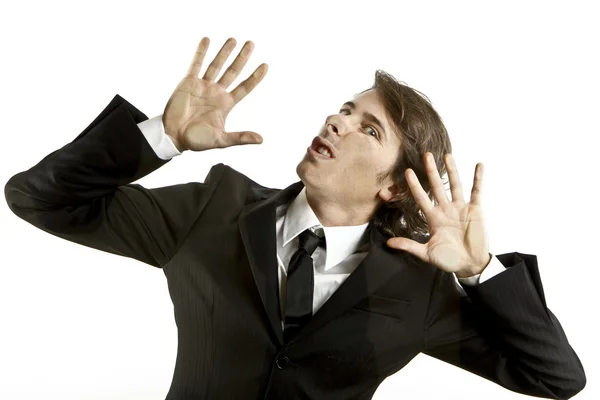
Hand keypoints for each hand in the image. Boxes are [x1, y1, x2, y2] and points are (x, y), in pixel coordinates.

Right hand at [162, 37, 268, 151]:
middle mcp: (216, 92)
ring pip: (216, 65)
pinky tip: (207, 40)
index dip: (255, 78)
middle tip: (251, 44)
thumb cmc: (197, 140)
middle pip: (233, 72)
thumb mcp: (221, 140)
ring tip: (233, 40)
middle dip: (242, 58)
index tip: (265, 66)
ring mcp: (203, 86)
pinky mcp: (188, 82)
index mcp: (226, 104)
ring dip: (224, 52)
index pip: (244, 87)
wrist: (173, 136)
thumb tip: (261, 139)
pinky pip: (196, 64)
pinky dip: (201, 52)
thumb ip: (240, 138)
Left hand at [386, 152, 490, 277]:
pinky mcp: (475, 210)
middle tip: (426, 154)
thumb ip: (409, 246)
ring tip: (447, 155)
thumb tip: (388, 243)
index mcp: (433, 218)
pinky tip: (478, 165)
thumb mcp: (426, 253)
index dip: (414, 185)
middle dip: (431, 171)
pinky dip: (478, 179)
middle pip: (437, 186)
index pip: (421, 198)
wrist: (470, 265)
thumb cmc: (448, 260)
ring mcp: (460, 208)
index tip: (407, 172)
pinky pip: (477, 191)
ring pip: (455, 185)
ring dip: (452, 170)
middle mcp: (445, 209)